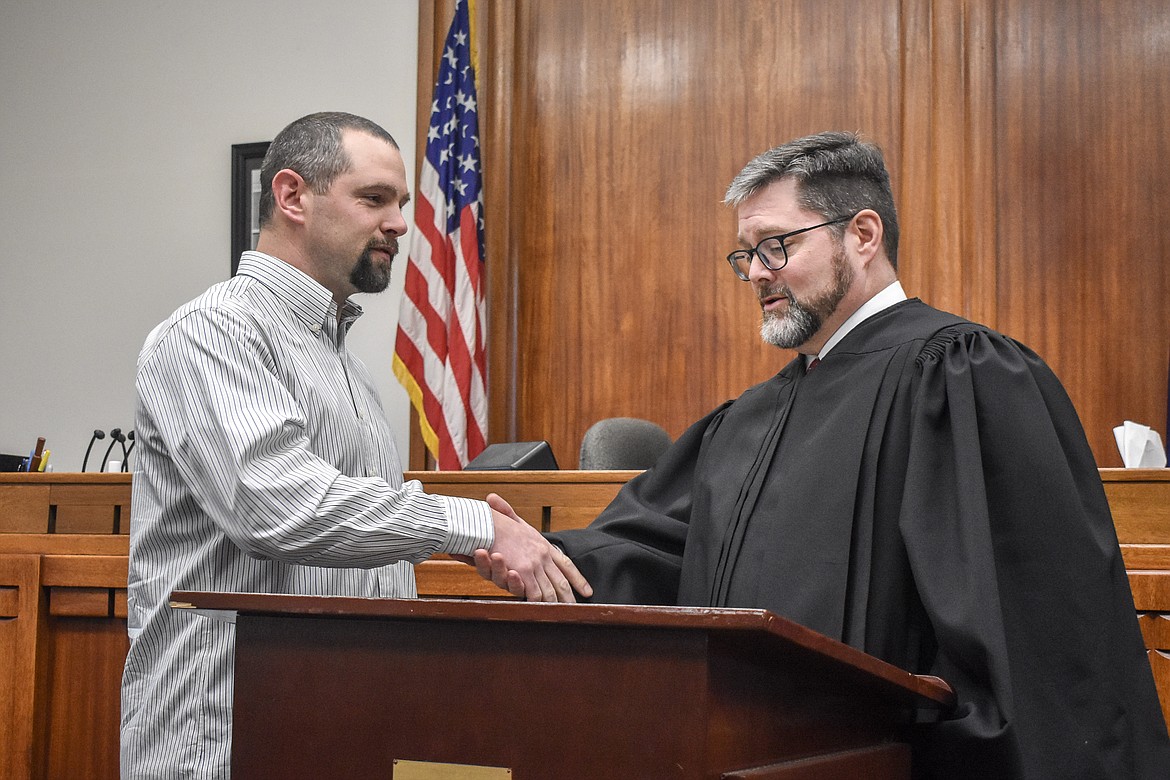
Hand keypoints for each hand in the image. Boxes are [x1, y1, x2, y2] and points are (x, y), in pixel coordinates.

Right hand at [470, 493, 591, 601]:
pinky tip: (544, 610)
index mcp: (543, 546)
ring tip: (563, 612)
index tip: (588, 591)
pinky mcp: (523, 572)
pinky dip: (538, 603)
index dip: (577, 579)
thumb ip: (513, 518)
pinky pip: (534, 593)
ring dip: (554, 604)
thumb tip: (504, 507)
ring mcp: (534, 565)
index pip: (566, 565)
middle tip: (575, 611)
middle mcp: (542, 556)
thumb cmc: (498, 522)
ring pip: (549, 592)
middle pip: (561, 583)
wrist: (489, 520)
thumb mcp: (513, 521)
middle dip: (568, 599)